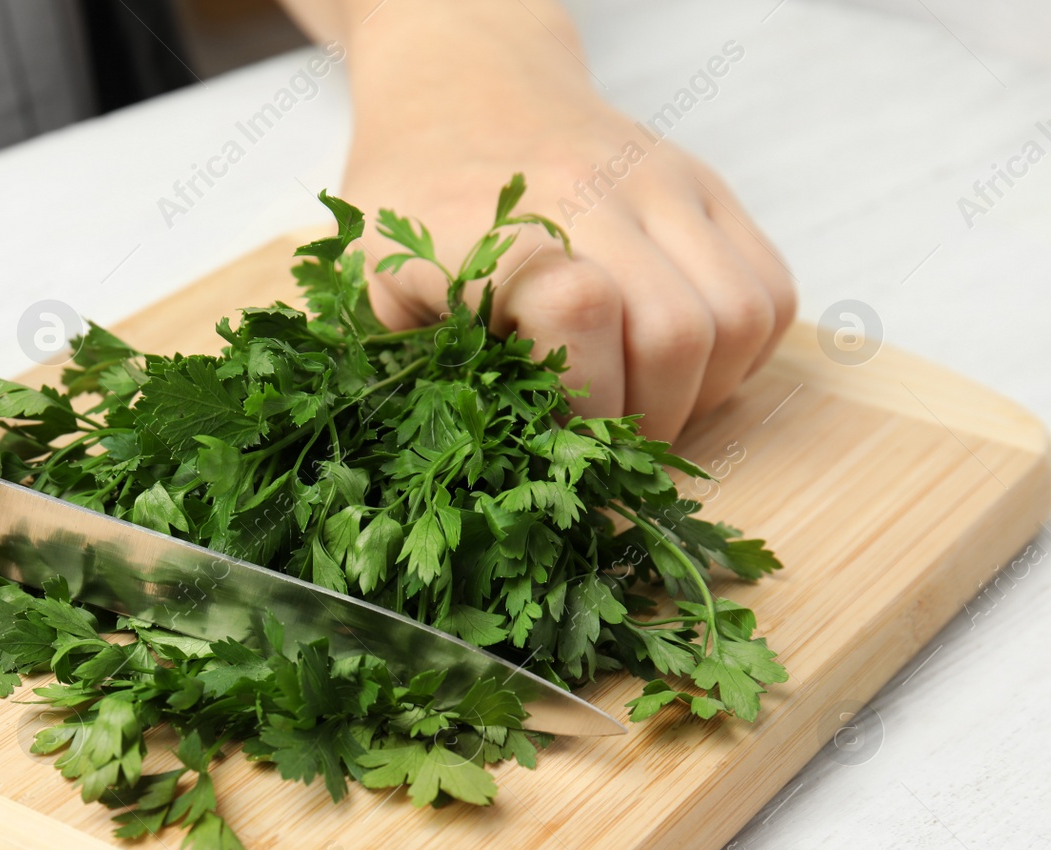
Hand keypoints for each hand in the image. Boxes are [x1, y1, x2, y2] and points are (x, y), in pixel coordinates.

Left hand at [316, 0, 796, 441]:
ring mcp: (665, 186)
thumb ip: (422, 367)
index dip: (582, 409)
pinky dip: (744, 350)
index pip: (582, 325)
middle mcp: (599, 196)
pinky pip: (771, 288)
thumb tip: (484, 464)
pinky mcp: (706, 187)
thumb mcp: (376, 285)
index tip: (560, 450)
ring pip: (742, 314)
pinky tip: (686, 367)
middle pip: (679, 333)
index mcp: (509, 228)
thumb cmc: (414, 200)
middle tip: (613, 449)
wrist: (465, 87)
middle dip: (652, 419)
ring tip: (650, 405)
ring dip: (706, 389)